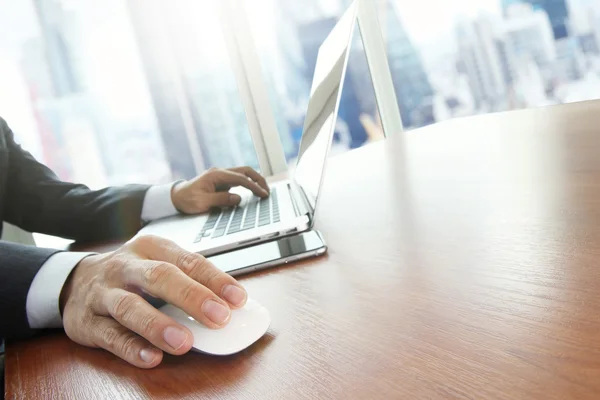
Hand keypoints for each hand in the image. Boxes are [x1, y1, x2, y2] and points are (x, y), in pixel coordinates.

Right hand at [60, 235, 247, 367]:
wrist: (74, 281)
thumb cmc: (131, 275)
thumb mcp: (157, 265)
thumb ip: (189, 282)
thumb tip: (229, 307)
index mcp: (151, 248)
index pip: (188, 261)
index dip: (215, 280)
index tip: (238, 299)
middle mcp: (126, 266)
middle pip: (160, 277)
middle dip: (192, 297)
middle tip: (219, 317)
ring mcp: (104, 293)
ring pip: (130, 307)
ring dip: (159, 325)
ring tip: (184, 342)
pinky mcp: (87, 321)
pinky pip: (110, 335)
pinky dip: (131, 347)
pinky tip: (151, 357)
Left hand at [171, 167, 269, 213]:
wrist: (176, 197)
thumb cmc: (187, 200)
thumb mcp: (202, 202)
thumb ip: (221, 200)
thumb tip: (238, 198)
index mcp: (216, 175)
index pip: (240, 178)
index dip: (253, 186)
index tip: (263, 194)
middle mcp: (220, 173)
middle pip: (245, 171)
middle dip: (258, 179)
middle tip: (267, 191)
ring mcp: (221, 176)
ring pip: (243, 174)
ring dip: (254, 181)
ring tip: (263, 191)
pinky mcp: (221, 182)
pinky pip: (238, 180)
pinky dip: (248, 184)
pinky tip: (253, 191)